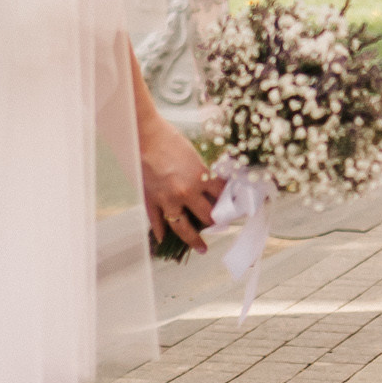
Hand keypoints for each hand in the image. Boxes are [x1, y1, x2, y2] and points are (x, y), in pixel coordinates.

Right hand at [139, 113, 219, 252]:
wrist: (144, 134)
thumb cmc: (170, 139)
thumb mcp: (194, 156)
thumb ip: (203, 174)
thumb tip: (213, 188)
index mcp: (200, 177)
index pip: (222, 197)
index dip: (231, 203)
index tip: (236, 210)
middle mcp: (186, 192)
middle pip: (207, 216)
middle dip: (216, 222)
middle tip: (221, 226)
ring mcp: (168, 199)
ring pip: (184, 228)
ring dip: (195, 240)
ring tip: (202, 248)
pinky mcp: (152, 200)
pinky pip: (157, 222)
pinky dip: (160, 232)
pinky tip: (164, 240)